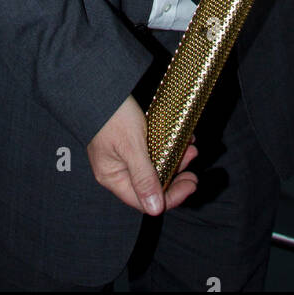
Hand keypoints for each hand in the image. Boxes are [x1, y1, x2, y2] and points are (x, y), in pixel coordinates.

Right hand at [87, 94, 197, 214]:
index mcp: (113, 177)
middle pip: (150, 186)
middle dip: (175, 178)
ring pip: (153, 168)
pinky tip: (180, 140)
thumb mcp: (132, 147)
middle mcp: (117, 170)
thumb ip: (144, 178)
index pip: (144, 200)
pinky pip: (151, 152)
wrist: (100, 85)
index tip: (190, 185)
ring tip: (190, 150)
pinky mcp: (129, 142)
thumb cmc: (112, 115)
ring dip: (174, 161)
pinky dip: (167, 148)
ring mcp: (123, 156)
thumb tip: (155, 209)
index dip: (170, 197)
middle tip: (193, 173)